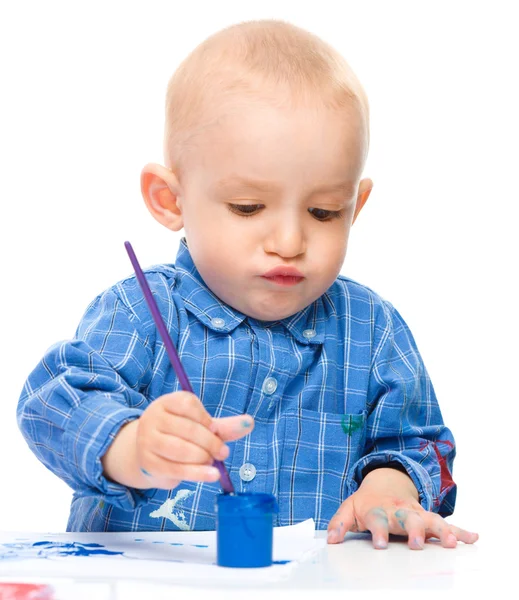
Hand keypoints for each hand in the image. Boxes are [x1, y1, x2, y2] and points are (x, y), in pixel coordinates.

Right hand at [135, 391, 253, 488]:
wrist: (150, 454)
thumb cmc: (179, 436)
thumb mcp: (200, 426)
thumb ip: (223, 426)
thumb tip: (250, 423)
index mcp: (167, 402)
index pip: (188, 405)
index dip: (206, 419)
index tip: (216, 430)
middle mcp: (153, 418)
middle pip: (187, 429)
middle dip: (211, 442)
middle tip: (223, 452)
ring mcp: (147, 440)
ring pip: (181, 450)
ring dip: (203, 458)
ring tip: (212, 462)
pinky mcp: (148, 463)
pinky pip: (176, 469)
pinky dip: (197, 473)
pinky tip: (212, 475)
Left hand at [327, 468, 478, 549]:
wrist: (384, 485)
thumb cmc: (366, 504)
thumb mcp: (348, 509)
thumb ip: (338, 524)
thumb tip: (331, 540)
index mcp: (378, 510)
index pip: (377, 520)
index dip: (378, 531)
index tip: (380, 544)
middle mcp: (399, 511)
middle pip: (407, 519)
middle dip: (413, 531)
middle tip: (416, 545)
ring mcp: (415, 513)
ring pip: (430, 520)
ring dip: (441, 530)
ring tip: (451, 543)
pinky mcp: (428, 517)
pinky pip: (446, 523)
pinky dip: (460, 530)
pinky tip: (473, 537)